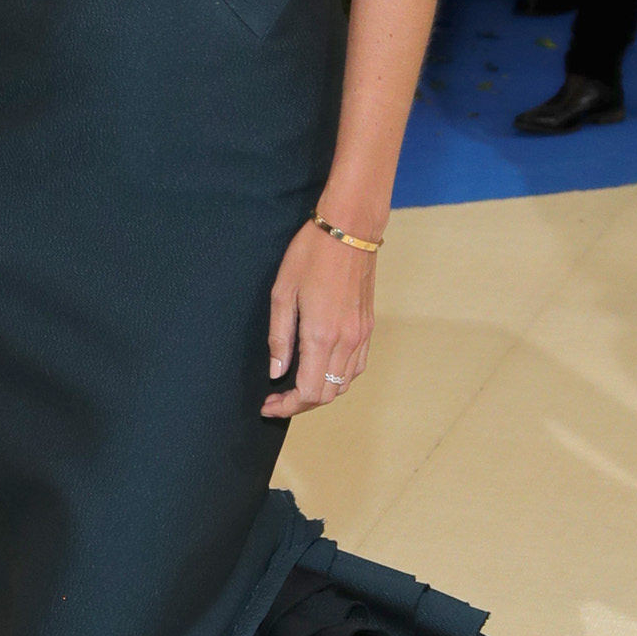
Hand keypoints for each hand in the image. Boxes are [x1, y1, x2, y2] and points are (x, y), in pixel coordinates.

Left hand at [263, 216, 375, 418]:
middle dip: (300, 405)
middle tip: (277, 399)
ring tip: (296, 387)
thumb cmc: (311, 254)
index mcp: (321, 335)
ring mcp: (361, 335)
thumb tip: (277, 371)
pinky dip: (338, 379)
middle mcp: (346, 341)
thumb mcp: (282, 293)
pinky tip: (320, 370)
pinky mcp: (368, 327)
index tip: (268, 404)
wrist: (350, 229)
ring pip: (343, 385)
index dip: (286, 406)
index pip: (307, 392)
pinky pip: (356, 367)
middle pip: (326, 395)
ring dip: (319, 393)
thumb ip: (279, 337)